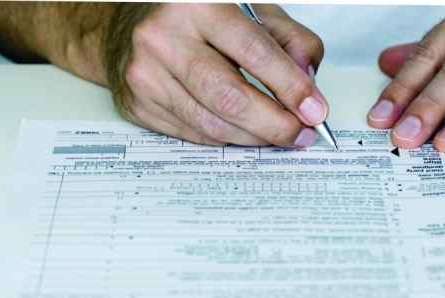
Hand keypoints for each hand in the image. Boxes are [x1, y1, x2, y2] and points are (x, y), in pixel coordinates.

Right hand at [106, 3, 326, 147]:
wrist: (129, 25)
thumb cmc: (197, 16)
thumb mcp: (249, 11)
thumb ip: (289, 41)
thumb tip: (307, 88)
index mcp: (196, 5)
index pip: (254, 52)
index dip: (290, 86)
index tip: (315, 111)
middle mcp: (164, 38)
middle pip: (230, 97)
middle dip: (274, 124)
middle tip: (300, 134)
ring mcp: (145, 75)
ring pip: (212, 125)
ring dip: (254, 137)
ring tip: (277, 134)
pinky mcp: (138, 104)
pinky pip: (193, 134)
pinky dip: (226, 137)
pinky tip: (241, 130)